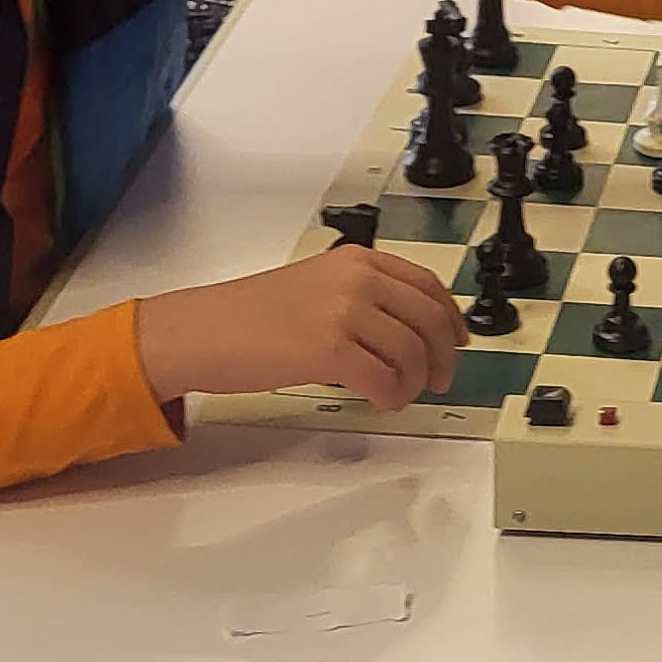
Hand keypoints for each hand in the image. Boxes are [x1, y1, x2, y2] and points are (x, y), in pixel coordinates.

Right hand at [135, 244, 466, 413]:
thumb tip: (407, 330)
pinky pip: (385, 381)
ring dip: (413, 383)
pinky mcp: (329, 349)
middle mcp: (357, 279)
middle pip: (430, 320)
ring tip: (397, 394)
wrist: (203, 330)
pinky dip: (392, 398)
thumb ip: (362, 297)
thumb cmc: (250, 315)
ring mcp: (344, 312)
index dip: (451, 318)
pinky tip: (381, 402)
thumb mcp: (317, 285)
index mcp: (357, 260)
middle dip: (442, 357)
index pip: (428, 285)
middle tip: (436, 380)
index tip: (458, 340)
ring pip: (412, 354)